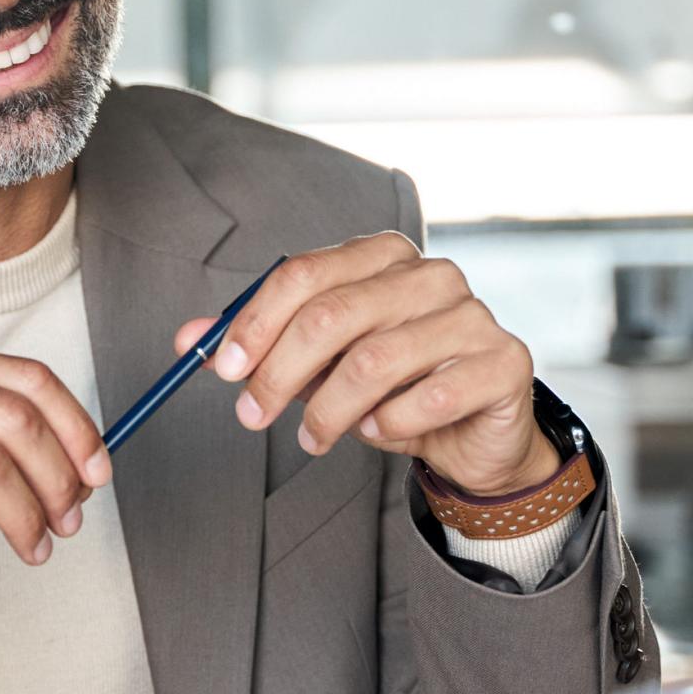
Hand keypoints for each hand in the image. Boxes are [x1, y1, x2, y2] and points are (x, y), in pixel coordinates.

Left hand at [177, 233, 558, 496]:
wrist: (471, 434)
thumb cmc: (391, 389)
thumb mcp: (316, 364)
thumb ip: (261, 345)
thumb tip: (189, 338)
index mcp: (382, 257)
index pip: (303, 274)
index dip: (254, 323)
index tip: (222, 370)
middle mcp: (431, 274)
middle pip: (332, 314)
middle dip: (278, 373)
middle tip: (252, 415)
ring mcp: (473, 315)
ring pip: (373, 361)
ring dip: (329, 411)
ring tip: (315, 437)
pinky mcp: (503, 362)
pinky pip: (428, 398)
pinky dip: (388, 425)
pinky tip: (378, 430)